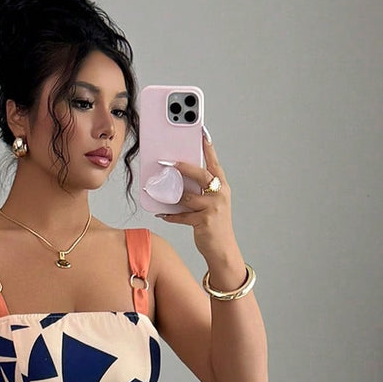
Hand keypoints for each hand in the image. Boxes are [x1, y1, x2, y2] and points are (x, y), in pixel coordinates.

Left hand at [155, 131, 236, 261]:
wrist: (223, 250)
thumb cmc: (215, 225)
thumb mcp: (213, 204)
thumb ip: (201, 190)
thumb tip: (179, 179)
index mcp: (222, 187)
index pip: (214, 163)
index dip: (208, 147)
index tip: (201, 132)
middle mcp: (219, 195)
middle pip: (200, 175)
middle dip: (184, 167)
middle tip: (169, 162)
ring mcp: (213, 208)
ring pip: (187, 196)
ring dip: (172, 195)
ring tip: (159, 192)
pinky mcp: (204, 222)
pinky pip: (182, 216)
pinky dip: (171, 216)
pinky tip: (162, 214)